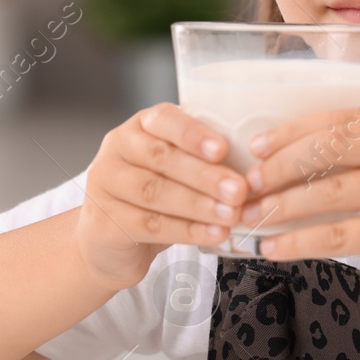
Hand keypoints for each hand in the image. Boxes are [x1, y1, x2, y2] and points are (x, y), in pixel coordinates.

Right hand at [76, 103, 248, 287]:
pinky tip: (213, 234)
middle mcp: (117, 149)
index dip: (193, 134)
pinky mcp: (104, 222)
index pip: (163, 119)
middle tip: (239, 190)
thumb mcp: (175, 169)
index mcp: (139, 127)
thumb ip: (202, 160)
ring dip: (199, 205)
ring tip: (231, 215)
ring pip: (156, 193)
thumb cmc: (156, 196)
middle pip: (162, 158)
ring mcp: (105, 185)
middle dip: (205, 175)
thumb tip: (255, 167)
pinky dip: (187, 230)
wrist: (111, 240)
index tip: (222, 149)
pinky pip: (150, 225)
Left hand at [237, 104, 359, 305]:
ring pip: (331, 193)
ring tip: (251, 221)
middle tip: (247, 186)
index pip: (339, 119)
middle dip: (280, 168)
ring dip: (282, 208)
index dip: (292, 132)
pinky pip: (341, 235)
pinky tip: (275, 250)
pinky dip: (301, 242)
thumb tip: (298, 159)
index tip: (256, 147)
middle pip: (330, 149)